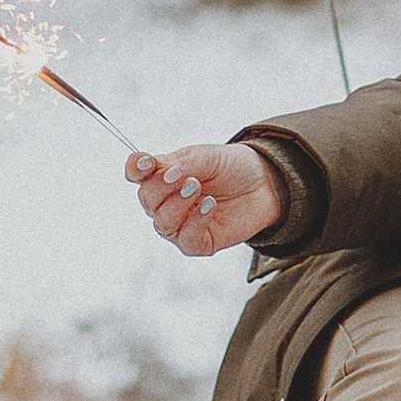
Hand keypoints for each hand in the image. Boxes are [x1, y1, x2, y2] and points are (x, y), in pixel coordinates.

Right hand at [127, 139, 282, 259]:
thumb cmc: (231, 167)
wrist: (265, 182)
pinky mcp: (200, 242)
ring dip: (177, 204)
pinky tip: (210, 206)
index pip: (136, 175)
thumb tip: (158, 170)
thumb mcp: (206, 157)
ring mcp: (181, 224)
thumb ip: (181, 163)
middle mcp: (167, 203)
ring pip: (162, 223)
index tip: (146, 162)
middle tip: (185, 176)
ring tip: (197, 187)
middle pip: (146, 200)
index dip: (135, 169)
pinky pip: (186, 240)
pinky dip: (195, 222)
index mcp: (163, 177)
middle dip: (161, 187)